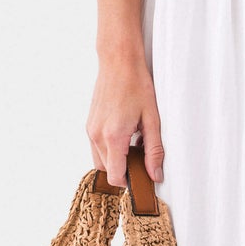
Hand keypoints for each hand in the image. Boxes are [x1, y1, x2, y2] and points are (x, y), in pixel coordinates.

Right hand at [86, 58, 164, 184]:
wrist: (118, 63)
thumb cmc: (137, 86)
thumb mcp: (152, 120)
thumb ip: (154, 151)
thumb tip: (155, 175)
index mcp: (113, 136)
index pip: (115, 177)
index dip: (130, 182)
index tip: (143, 177)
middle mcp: (97, 136)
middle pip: (107, 171)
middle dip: (124, 171)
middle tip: (142, 158)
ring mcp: (90, 130)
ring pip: (100, 161)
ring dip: (116, 160)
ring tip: (134, 144)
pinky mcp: (89, 125)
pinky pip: (97, 148)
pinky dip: (109, 149)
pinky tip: (125, 135)